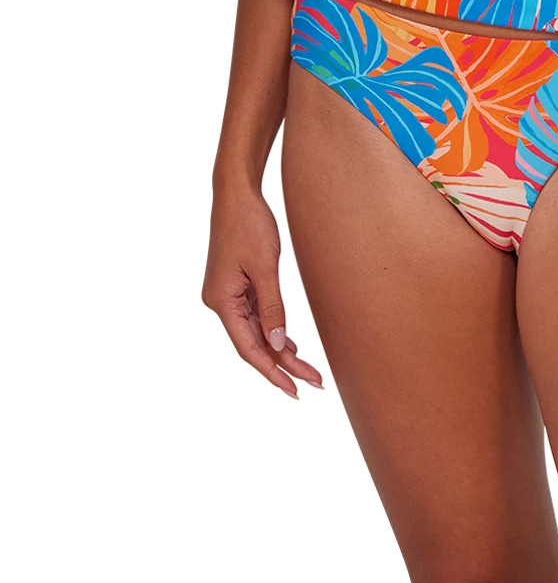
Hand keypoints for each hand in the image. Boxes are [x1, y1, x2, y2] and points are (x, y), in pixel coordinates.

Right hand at [202, 187, 323, 397]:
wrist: (236, 192)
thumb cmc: (250, 224)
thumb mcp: (265, 267)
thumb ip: (272, 308)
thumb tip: (279, 345)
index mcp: (221, 301)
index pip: (248, 348)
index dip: (271, 372)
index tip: (293, 390)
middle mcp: (219, 302)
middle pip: (253, 343)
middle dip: (283, 364)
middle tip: (313, 383)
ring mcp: (226, 294)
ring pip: (255, 331)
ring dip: (280, 349)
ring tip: (307, 369)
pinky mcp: (235, 284)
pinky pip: (254, 315)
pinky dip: (272, 329)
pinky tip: (289, 343)